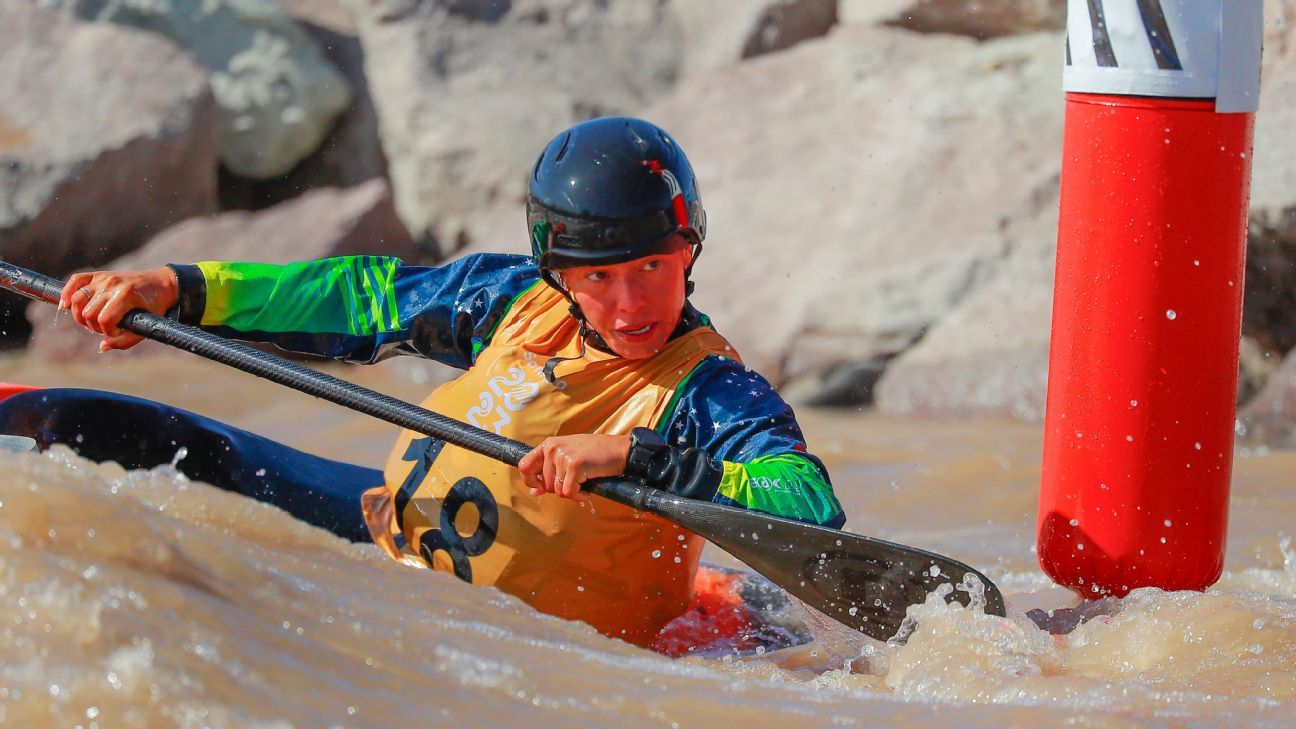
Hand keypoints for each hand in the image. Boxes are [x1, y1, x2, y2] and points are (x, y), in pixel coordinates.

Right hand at [59, 267, 179, 350]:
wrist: (162, 284)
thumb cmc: (155, 307)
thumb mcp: (146, 326)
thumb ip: (125, 341)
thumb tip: (103, 346)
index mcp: (125, 295)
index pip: (104, 320)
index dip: (107, 332)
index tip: (116, 333)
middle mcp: (112, 285)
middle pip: (88, 312)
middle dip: (93, 326)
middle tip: (104, 328)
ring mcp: (103, 278)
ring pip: (77, 299)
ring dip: (79, 316)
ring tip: (90, 321)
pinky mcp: (98, 275)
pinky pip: (75, 280)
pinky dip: (67, 293)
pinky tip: (65, 305)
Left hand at [517, 434, 631, 499]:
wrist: (619, 450)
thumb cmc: (595, 455)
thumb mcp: (568, 459)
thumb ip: (549, 473)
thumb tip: (533, 492)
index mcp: (548, 445)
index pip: (524, 466)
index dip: (531, 481)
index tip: (543, 486)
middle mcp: (552, 448)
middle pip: (545, 485)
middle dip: (560, 489)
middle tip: (576, 482)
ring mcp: (563, 456)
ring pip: (557, 491)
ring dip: (572, 492)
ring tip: (584, 481)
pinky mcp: (574, 466)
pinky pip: (569, 493)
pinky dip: (580, 495)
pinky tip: (588, 488)